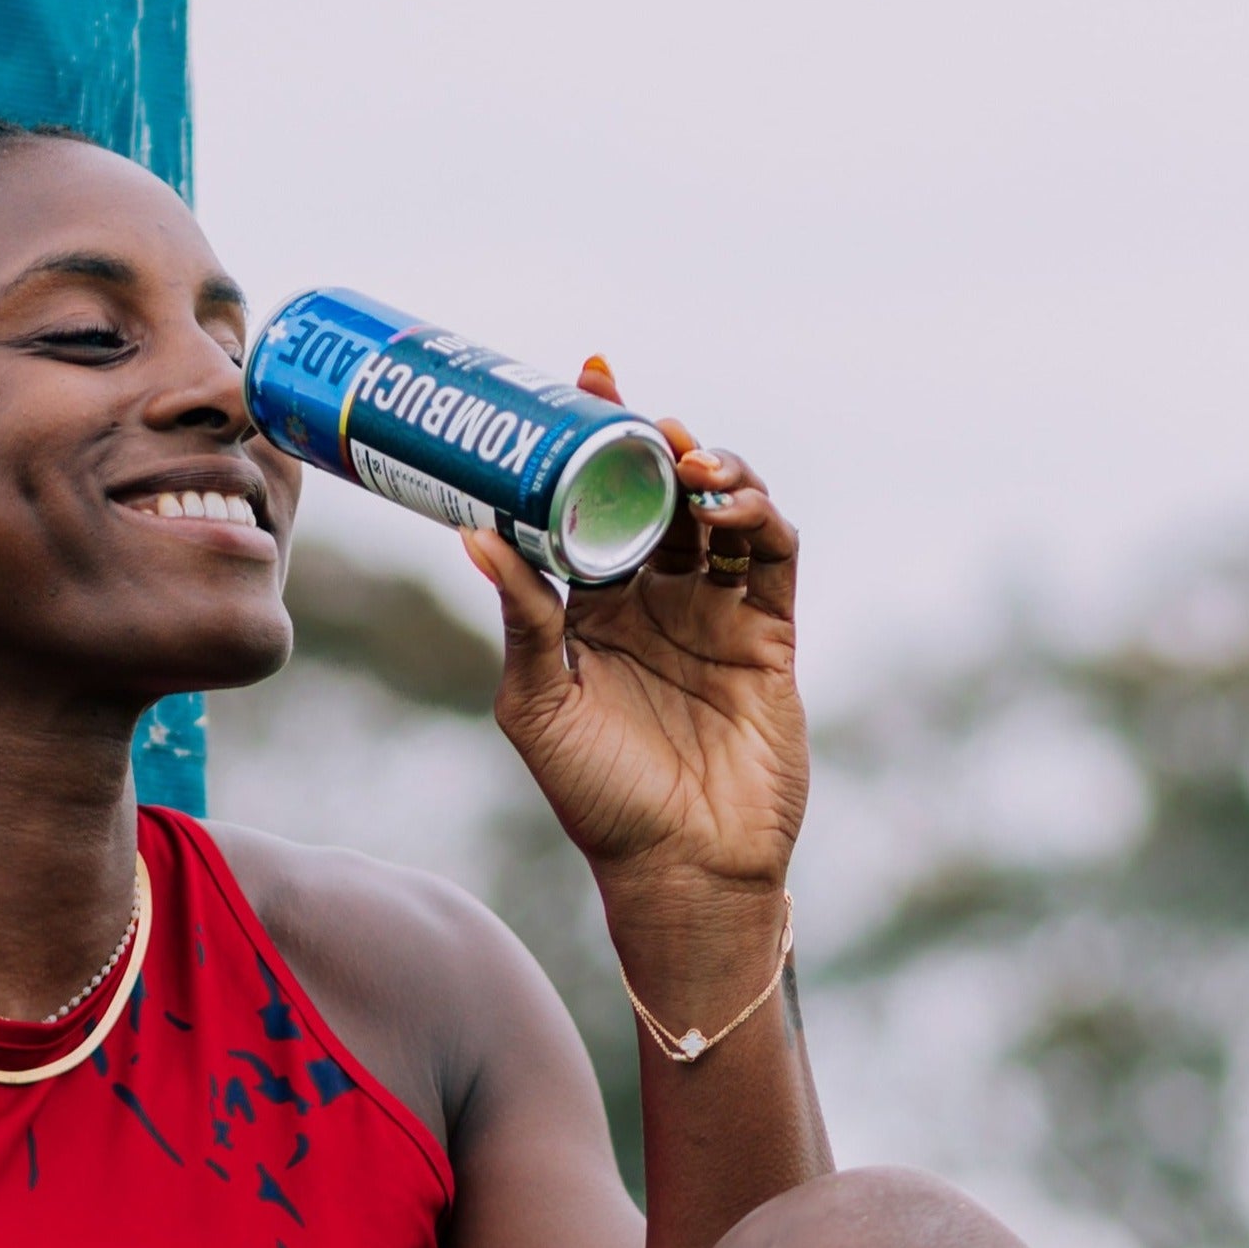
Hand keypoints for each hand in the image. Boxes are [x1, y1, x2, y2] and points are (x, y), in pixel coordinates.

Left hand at [464, 358, 805, 905]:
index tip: (584, 380)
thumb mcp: (538, 702)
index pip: (592, 504)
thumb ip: (521, 616)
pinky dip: (760, 515)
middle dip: (657, 444)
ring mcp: (718, 611)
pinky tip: (728, 501)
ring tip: (687, 457)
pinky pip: (775, 555)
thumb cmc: (597, 797)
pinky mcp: (771, 634)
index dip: (594, 440)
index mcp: (592, 607)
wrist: (681, 867)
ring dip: (712, 469)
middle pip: (663, 494)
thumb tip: (474, 531)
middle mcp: (656, 598)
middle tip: (643, 416)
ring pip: (725, 511)